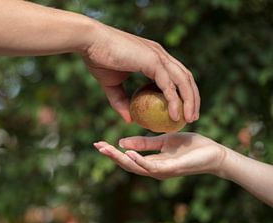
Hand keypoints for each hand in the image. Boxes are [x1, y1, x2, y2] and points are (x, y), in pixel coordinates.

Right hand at [83, 23, 199, 122]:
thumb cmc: (98, 59)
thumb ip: (121, 102)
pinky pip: (168, 84)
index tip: (182, 109)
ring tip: (189, 119)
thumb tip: (129, 120)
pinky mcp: (153, 60)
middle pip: (185, 78)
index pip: (176, 75)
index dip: (183, 92)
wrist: (90, 42)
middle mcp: (160, 55)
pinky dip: (174, 100)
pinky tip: (175, 115)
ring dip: (189, 101)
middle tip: (191, 117)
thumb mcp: (112, 85)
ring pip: (183, 81)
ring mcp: (158, 56)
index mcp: (153, 57)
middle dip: (192, 98)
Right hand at [93, 133, 224, 178]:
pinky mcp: (171, 169)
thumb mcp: (163, 140)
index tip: (98, 143)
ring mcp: (162, 171)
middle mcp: (154, 170)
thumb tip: (122, 141)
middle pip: (127, 165)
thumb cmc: (190, 147)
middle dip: (111, 156)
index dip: (113, 152)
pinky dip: (138, 160)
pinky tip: (128, 152)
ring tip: (106, 148)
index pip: (128, 158)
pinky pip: (151, 166)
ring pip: (136, 167)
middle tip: (97, 145)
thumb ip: (144, 142)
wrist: (213, 153)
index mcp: (152, 162)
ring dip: (119, 158)